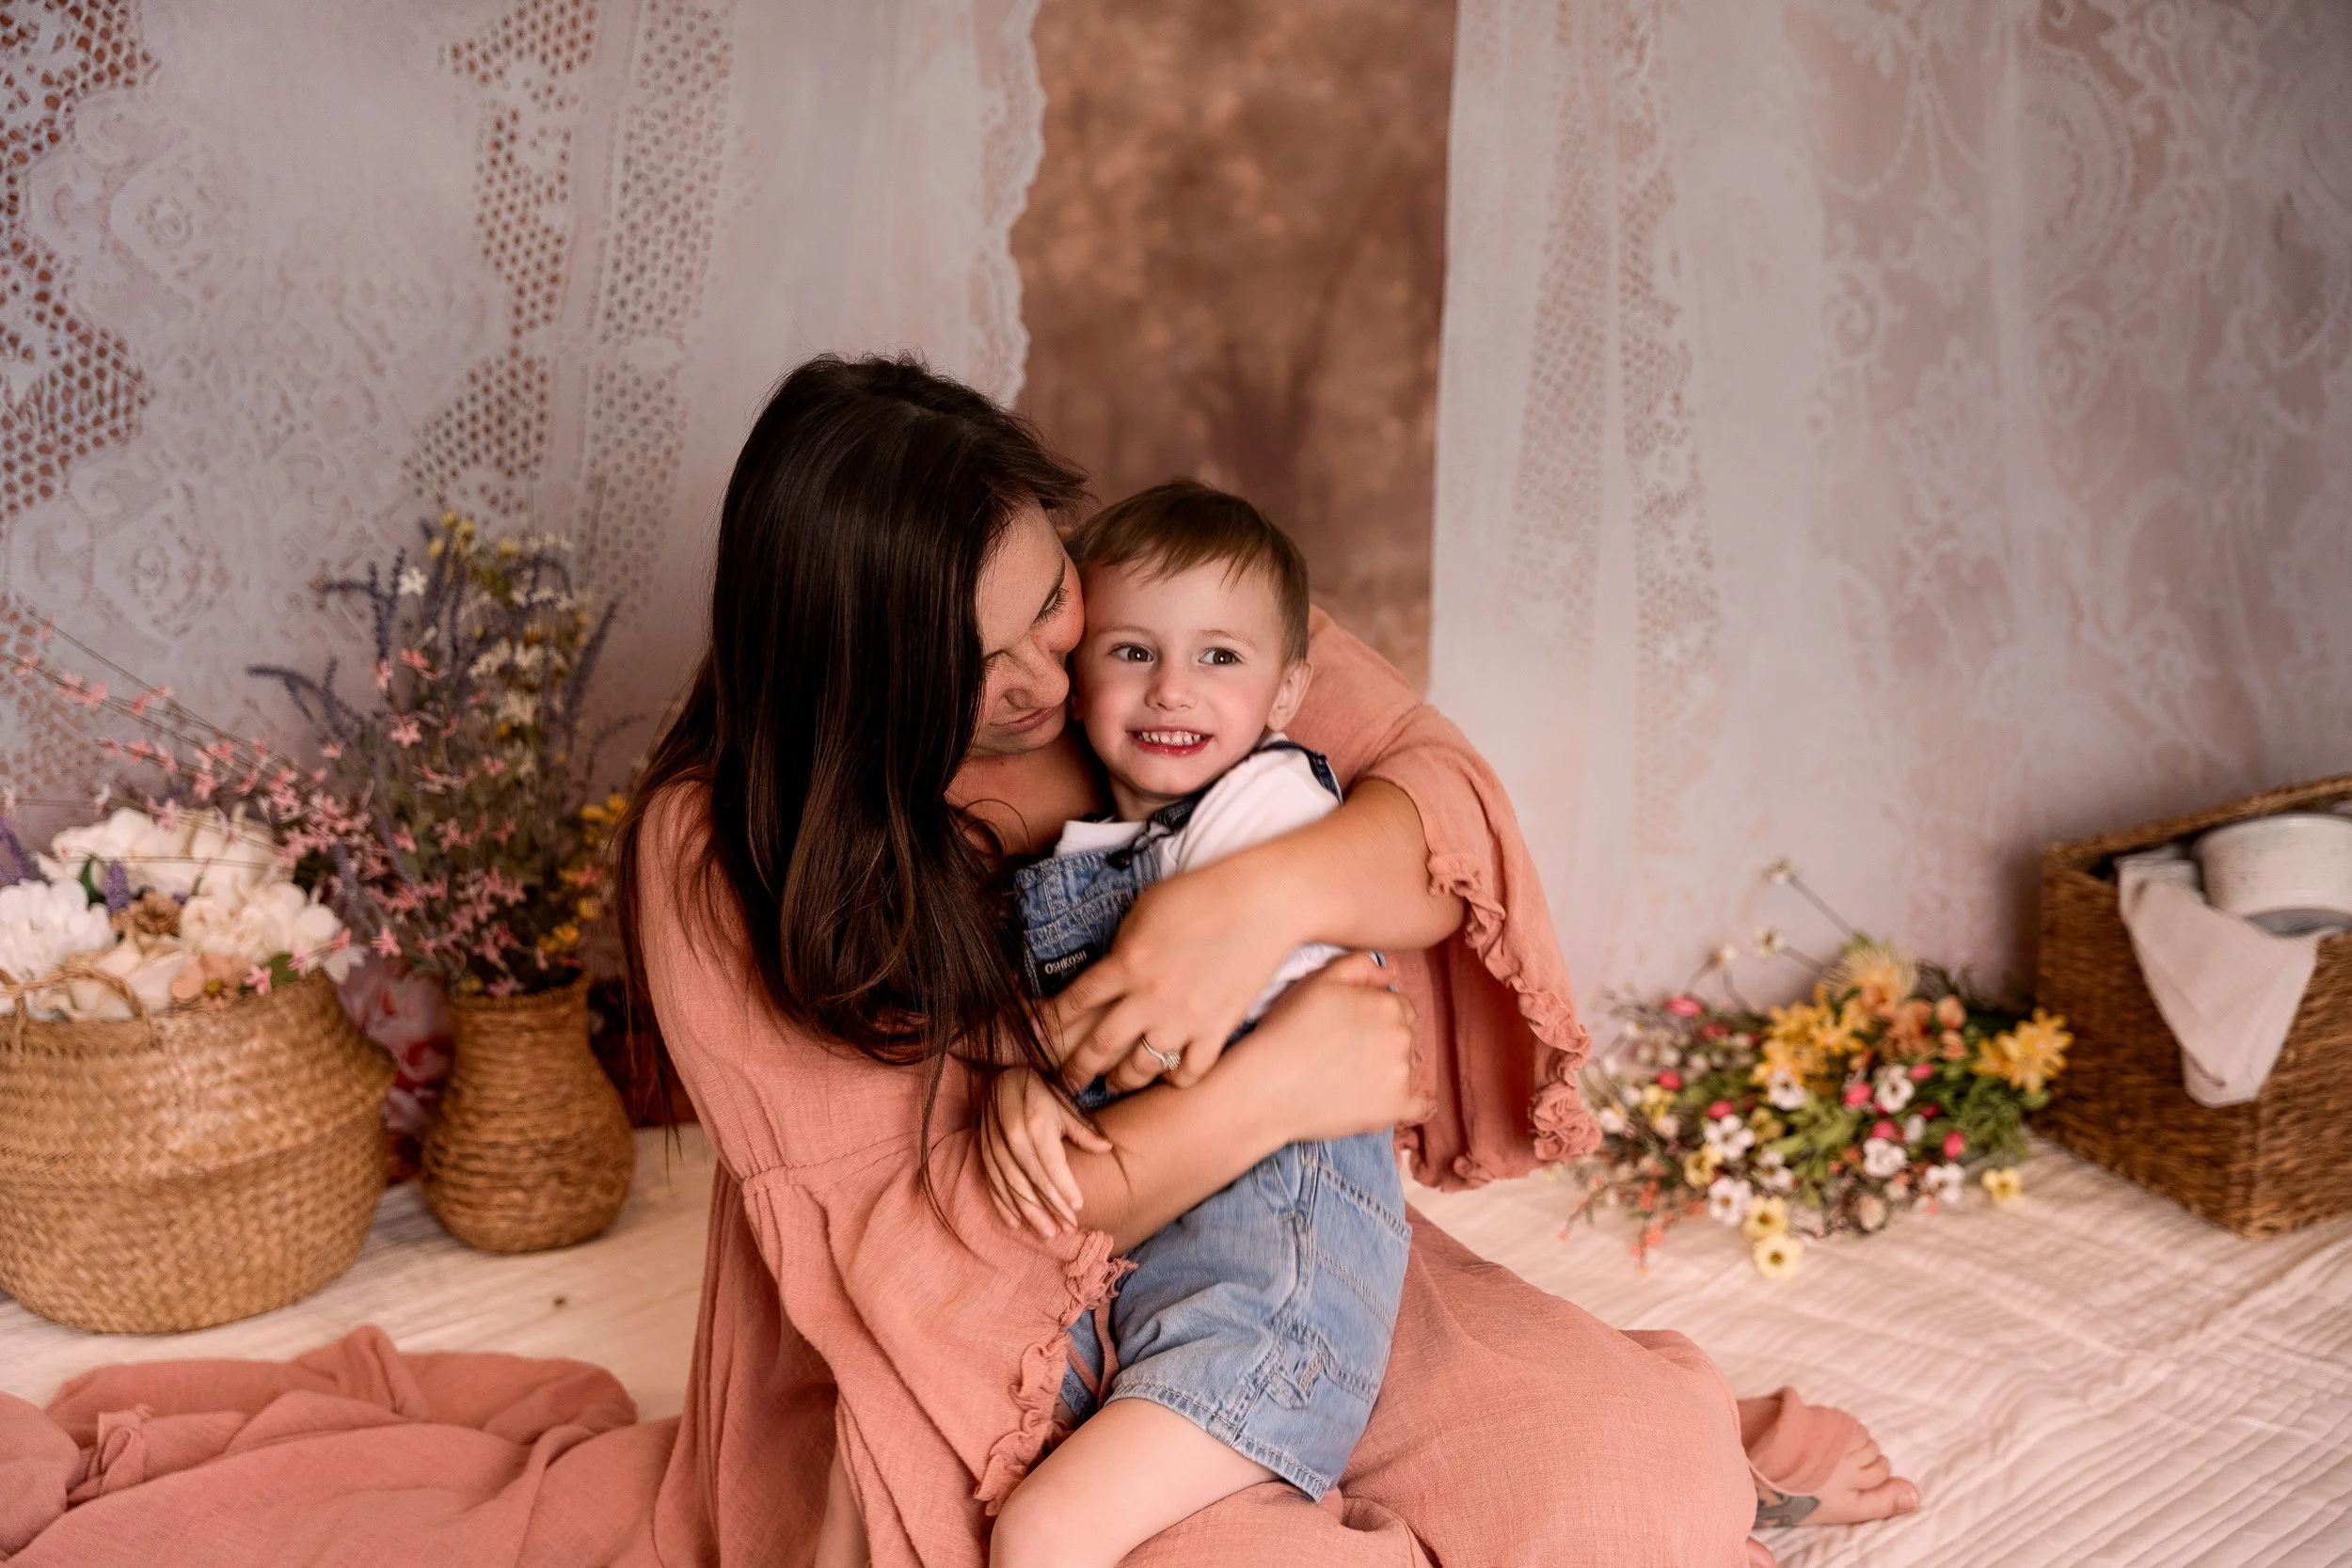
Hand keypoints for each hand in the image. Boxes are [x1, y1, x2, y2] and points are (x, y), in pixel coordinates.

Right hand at [980, 1064, 1112, 1239]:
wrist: (1003, 1077)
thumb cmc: (1041, 1092)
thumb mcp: (1064, 1104)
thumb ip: (1083, 1130)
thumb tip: (1106, 1149)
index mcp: (1035, 1123)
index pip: (1051, 1163)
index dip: (1064, 1187)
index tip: (1078, 1207)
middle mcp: (1013, 1137)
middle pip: (1033, 1180)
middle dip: (1051, 1208)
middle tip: (1068, 1229)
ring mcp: (995, 1147)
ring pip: (1013, 1187)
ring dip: (1030, 1213)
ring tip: (1048, 1233)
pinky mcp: (985, 1153)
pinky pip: (993, 1184)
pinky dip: (1003, 1205)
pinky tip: (1016, 1223)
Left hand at [1056, 851, 1298, 1091]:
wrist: (1261, 903)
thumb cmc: (1200, 895)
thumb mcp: (1144, 910)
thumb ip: (1121, 948)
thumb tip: (1106, 976)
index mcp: (1125, 963)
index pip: (1073, 1003)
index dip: (1048, 1024)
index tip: (1036, 1037)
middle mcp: (1148, 998)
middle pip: (1098, 1048)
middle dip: (1074, 1070)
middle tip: (1066, 1080)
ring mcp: (1184, 1019)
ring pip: (1140, 1069)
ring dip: (1121, 1080)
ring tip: (1115, 1081)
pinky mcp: (1217, 1030)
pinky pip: (1188, 1073)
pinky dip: (1174, 1080)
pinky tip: (1168, 1075)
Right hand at [1226, 953, 1431, 1142]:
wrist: (1268, 1086)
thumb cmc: (1288, 1030)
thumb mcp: (1318, 980)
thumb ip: (1358, 966)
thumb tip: (1389, 975)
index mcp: (1388, 1004)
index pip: (1399, 1008)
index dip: (1376, 1016)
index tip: (1352, 1029)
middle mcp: (1402, 1037)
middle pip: (1405, 1037)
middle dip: (1384, 1041)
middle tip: (1347, 1053)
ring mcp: (1402, 1075)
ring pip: (1408, 1068)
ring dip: (1389, 1071)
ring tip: (1350, 1077)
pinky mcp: (1395, 1109)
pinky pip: (1418, 1106)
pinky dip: (1404, 1102)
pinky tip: (1381, 1099)